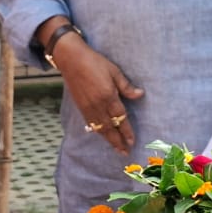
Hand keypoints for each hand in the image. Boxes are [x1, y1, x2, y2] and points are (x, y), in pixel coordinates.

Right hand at [54, 36, 142, 154]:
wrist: (71, 60)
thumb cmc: (95, 62)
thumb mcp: (114, 71)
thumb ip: (126, 86)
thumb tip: (140, 95)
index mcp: (108, 95)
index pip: (120, 117)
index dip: (126, 131)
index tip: (132, 141)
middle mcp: (98, 105)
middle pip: (110, 128)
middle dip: (118, 141)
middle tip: (125, 152)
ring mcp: (88, 107)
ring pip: (100, 128)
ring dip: (109, 140)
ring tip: (116, 149)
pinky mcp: (81, 107)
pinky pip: (91, 124)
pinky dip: (98, 132)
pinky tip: (102, 136)